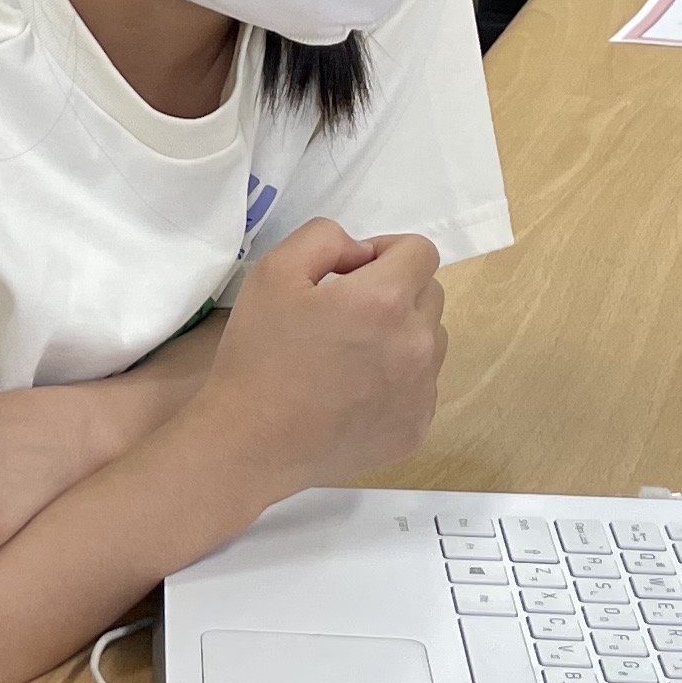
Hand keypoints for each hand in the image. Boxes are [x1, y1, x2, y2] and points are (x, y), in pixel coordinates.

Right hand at [186, 220, 446, 500]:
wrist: (249, 444)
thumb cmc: (257, 355)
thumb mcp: (274, 271)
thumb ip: (325, 238)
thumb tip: (361, 254)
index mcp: (385, 300)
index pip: (421, 252)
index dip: (385, 252)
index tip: (350, 274)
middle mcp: (416, 344)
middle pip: (431, 294)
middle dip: (396, 291)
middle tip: (345, 314)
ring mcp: (421, 392)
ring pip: (432, 340)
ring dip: (403, 334)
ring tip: (351, 356)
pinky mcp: (416, 428)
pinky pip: (422, 386)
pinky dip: (398, 380)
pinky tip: (354, 393)